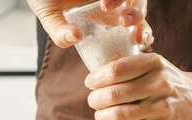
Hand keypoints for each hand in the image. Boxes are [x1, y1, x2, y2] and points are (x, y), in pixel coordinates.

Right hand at [26, 0, 148, 47]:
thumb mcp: (49, 16)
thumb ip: (58, 32)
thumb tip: (74, 39)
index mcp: (105, 14)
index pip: (132, 26)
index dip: (142, 34)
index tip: (139, 43)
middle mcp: (112, 0)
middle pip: (140, 11)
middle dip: (142, 23)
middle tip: (136, 35)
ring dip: (135, 10)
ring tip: (123, 20)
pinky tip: (105, 5)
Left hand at [85, 53, 191, 119]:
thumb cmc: (168, 81)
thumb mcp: (155, 65)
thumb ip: (130, 67)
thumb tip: (95, 75)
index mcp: (154, 63)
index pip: (117, 70)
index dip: (97, 78)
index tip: (90, 83)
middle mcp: (159, 83)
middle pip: (114, 94)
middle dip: (96, 99)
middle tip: (93, 101)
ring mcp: (161, 106)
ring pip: (119, 114)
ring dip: (101, 116)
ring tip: (99, 115)